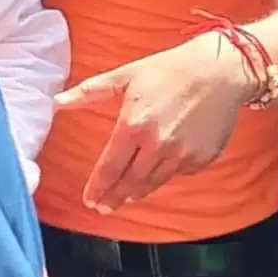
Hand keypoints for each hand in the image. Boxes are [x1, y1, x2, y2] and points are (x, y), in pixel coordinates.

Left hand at [55, 35, 248, 210]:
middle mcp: (157, 145)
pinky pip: (178, 174)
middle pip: (129, 182)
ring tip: (125, 198)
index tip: (89, 200)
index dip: (97, 187)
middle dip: (114, 197)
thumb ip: (90, 92)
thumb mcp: (127, 75)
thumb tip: (57, 102)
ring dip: (136, 193)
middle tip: (103, 207)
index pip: (109, 167)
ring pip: (153, 183)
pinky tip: (157, 174)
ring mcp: (182, 155)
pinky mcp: (201, 158)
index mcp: (134, 126)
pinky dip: (165, 176)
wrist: (221, 70)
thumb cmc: (170, 69)